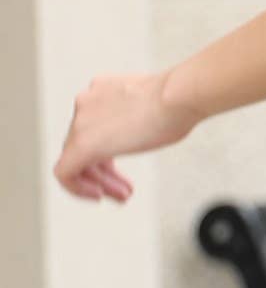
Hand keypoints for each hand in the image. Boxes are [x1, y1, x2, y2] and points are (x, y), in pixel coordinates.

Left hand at [53, 69, 197, 203]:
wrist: (177, 97)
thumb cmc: (178, 101)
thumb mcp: (152, 105)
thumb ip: (139, 116)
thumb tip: (147, 131)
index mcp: (102, 90)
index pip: (94, 127)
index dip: (107, 150)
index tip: (121, 165)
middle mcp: (86, 104)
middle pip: (84, 145)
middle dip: (105, 171)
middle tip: (123, 189)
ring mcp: (81, 122)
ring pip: (76, 159)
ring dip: (98, 181)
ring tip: (119, 196)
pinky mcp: (81, 144)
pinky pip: (65, 172)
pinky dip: (78, 187)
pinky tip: (97, 195)